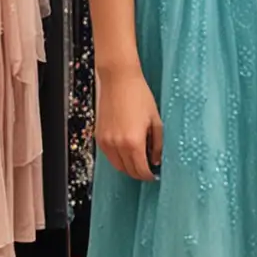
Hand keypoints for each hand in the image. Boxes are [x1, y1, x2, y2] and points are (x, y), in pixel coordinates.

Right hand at [96, 67, 163, 181]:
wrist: (119, 81)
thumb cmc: (140, 97)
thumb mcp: (155, 120)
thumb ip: (158, 144)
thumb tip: (157, 160)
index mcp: (133, 141)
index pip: (140, 169)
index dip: (149, 175)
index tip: (155, 175)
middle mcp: (117, 144)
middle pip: (128, 170)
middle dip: (139, 173)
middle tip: (149, 169)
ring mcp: (106, 141)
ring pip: (117, 165)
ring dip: (128, 167)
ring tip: (140, 160)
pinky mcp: (99, 136)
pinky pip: (109, 155)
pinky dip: (118, 158)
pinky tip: (128, 151)